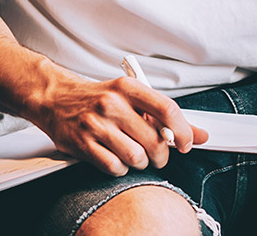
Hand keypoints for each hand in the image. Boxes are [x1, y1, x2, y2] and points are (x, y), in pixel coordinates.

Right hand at [28, 75, 209, 176]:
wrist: (56, 98)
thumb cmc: (98, 98)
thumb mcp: (132, 97)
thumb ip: (166, 117)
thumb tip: (200, 134)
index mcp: (128, 87)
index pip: (167, 108)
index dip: (183, 130)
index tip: (187, 143)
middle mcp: (112, 103)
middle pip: (154, 140)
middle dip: (162, 155)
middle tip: (158, 155)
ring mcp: (96, 124)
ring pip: (136, 157)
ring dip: (140, 163)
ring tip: (134, 154)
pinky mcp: (82, 143)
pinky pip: (114, 167)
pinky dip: (120, 168)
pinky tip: (117, 158)